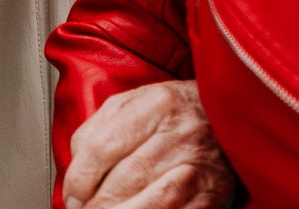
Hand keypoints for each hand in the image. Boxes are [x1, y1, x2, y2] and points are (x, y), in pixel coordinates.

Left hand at [63, 82, 236, 208]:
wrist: (227, 113)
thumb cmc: (176, 109)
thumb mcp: (136, 100)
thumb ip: (101, 125)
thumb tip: (75, 162)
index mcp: (156, 104)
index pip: (103, 146)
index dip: (80, 176)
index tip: (72, 192)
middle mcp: (180, 133)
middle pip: (126, 179)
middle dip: (97, 204)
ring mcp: (199, 165)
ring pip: (154, 203)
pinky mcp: (213, 192)